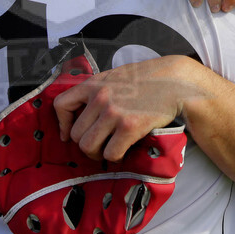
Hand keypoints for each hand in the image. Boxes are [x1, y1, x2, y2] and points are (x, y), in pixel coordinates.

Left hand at [54, 56, 199, 161]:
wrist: (173, 81)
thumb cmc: (146, 80)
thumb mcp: (114, 77)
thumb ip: (96, 90)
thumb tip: (81, 111)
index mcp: (93, 84)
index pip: (61, 105)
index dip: (62, 123)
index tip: (68, 133)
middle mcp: (99, 97)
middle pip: (76, 134)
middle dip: (85, 143)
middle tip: (99, 144)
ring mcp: (113, 113)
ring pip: (88, 147)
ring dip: (98, 153)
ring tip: (109, 148)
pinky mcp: (129, 127)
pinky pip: (110, 153)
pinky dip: (115, 156)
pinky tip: (124, 149)